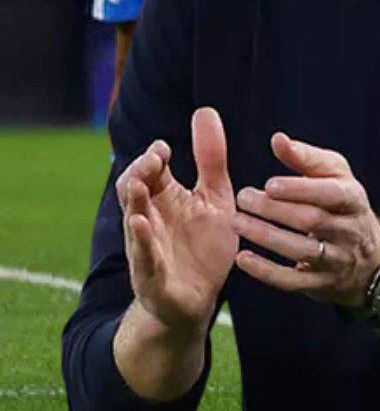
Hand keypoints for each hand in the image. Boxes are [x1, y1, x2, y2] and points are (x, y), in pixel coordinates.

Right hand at [119, 107, 237, 333]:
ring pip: (134, 220)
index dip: (154, 157)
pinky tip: (142, 224)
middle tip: (153, 159)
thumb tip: (204, 110)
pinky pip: (143, 256)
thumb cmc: (204, 246)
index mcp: (166, 199)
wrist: (199, 300)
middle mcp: (151, 219)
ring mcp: (148, 248)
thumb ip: (211, 159)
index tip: (164, 147)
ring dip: (135, 203)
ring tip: (140, 185)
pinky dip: (142, 240)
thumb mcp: (215, 198)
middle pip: (134, 190)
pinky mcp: (152, 275)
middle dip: (139, 174)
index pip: (151, 170)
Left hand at [232, 131, 379, 309]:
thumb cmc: (342, 204)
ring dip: (266, 237)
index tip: (269, 183)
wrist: (369, 258)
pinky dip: (266, 271)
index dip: (301, 189)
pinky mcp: (321, 284)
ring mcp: (337, 260)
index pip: (331, 193)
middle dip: (275, 210)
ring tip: (236, 222)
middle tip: (242, 198)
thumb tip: (278, 140)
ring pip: (301, 251)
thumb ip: (307, 159)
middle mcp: (349, 231)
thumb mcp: (336, 177)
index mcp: (353, 199)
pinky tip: (242, 258)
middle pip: (312, 220)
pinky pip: (293, 281)